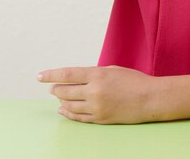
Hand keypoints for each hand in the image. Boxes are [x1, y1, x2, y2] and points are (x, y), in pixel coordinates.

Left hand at [37, 65, 157, 123]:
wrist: (150, 99)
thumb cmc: (134, 80)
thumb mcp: (113, 70)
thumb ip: (94, 74)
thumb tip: (77, 79)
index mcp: (97, 75)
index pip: (67, 74)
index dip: (51, 75)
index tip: (39, 75)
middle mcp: (94, 91)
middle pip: (65, 91)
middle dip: (55, 89)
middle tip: (51, 88)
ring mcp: (96, 107)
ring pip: (70, 106)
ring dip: (61, 101)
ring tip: (58, 97)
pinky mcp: (100, 119)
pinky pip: (78, 117)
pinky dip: (68, 114)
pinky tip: (63, 110)